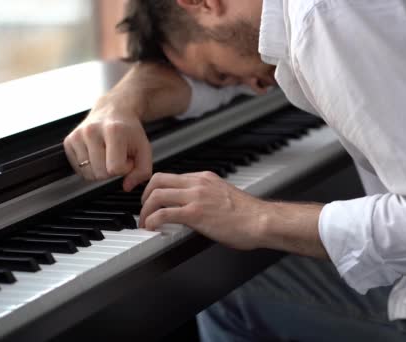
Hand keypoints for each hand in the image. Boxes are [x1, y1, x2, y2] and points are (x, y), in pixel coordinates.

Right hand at [63, 62, 191, 190]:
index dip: (125, 168)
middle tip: (118, 156)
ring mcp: (77, 136)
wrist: (113, 109)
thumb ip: (143, 171)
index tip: (128, 158)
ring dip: (100, 170)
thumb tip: (127, 186)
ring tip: (107, 155)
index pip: (115, 169)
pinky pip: (78, 170)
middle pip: (100, 173)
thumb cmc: (129, 131)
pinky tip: (97, 155)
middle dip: (112, 170)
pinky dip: (89, 167)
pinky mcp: (68, 141)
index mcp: (113, 131)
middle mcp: (91, 131)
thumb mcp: (145, 149)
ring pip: (88, 174)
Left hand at [139, 172, 268, 249]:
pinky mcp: (195, 213)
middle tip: (144, 210)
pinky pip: (164, 213)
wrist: (261, 221)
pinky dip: (152, 221)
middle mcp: (198, 184)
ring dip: (145, 210)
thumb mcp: (225, 197)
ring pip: (157, 195)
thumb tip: (198, 209)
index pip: (172, 177)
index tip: (153, 201)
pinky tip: (152, 228)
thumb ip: (208, 197)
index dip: (157, 189)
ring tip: (145, 222)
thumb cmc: (249, 215)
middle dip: (145, 196)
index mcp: (205, 178)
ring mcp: (196, 197)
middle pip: (158, 180)